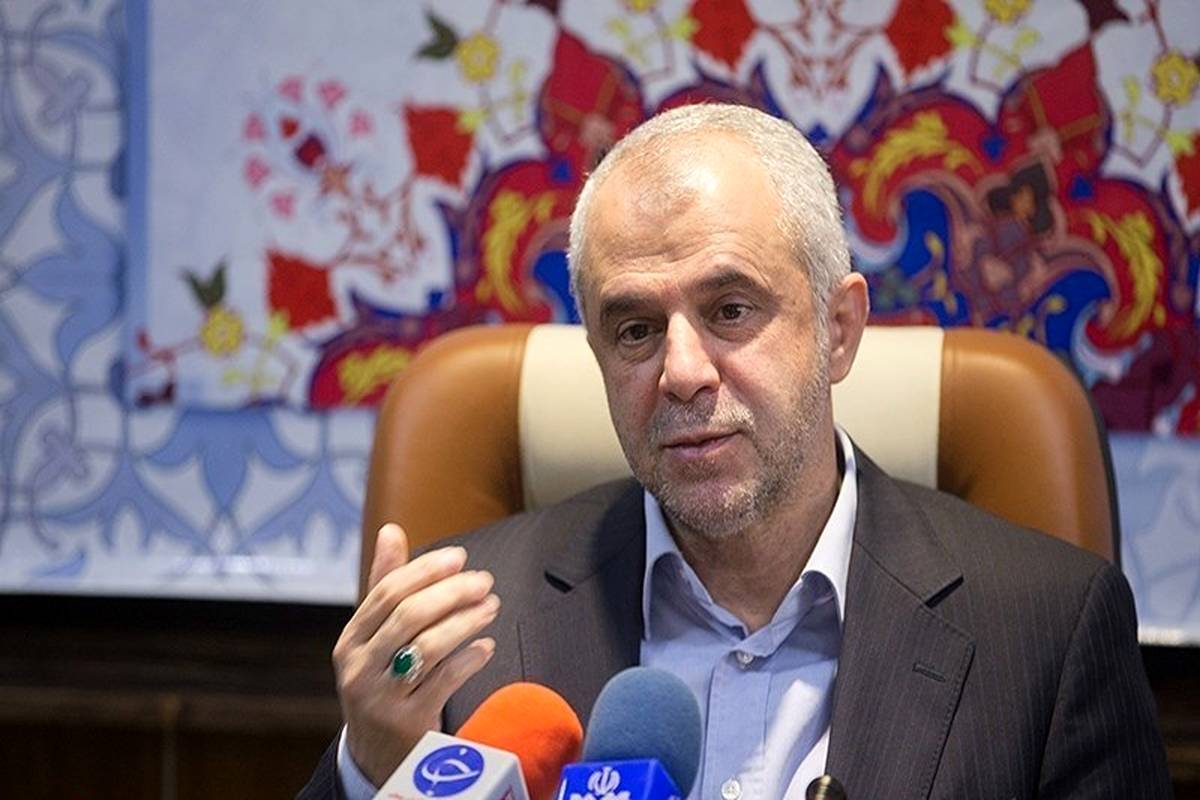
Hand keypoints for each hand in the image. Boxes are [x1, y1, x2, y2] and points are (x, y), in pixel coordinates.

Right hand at [333, 523, 498, 785]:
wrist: (376, 753)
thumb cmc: (382, 679)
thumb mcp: (375, 637)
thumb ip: (386, 584)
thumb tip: (391, 530)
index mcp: (350, 640)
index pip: (387, 593)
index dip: (426, 570)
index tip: (459, 557)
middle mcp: (358, 668)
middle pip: (409, 616)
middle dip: (451, 593)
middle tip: (484, 581)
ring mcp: (380, 697)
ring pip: (428, 646)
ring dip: (466, 621)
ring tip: (492, 607)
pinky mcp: (406, 722)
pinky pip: (445, 680)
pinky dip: (470, 658)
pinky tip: (486, 646)